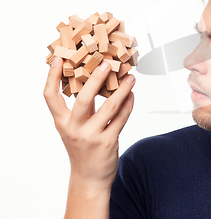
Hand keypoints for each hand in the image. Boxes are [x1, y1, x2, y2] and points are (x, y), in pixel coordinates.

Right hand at [43, 56, 134, 189]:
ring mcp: (91, 136)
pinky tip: (132, 95)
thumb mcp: (74, 129)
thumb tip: (95, 83)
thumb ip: (81, 109)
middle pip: (83, 98)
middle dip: (96, 78)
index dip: (52, 76)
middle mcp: (74, 128)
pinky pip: (121, 118)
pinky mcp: (108, 142)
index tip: (58, 59)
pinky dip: (128, 105)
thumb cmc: (82, 149)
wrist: (89, 178)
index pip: (51, 97)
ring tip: (130, 78)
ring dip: (122, 90)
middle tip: (107, 63)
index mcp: (62, 122)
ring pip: (109, 107)